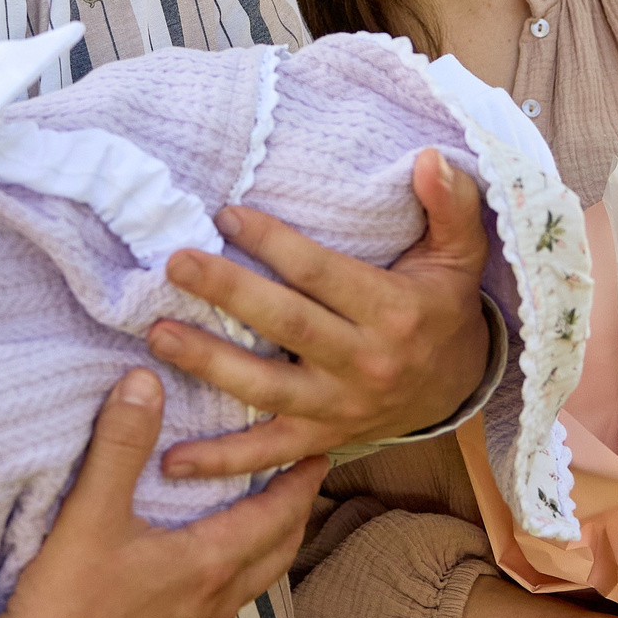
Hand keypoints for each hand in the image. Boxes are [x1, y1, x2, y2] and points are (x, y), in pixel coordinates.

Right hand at [0, 369, 325, 617]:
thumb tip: (146, 380)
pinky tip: (208, 578)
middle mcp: (213, 605)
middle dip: (295, 515)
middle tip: (302, 483)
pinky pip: (221, 614)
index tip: (319, 453)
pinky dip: (233, 583)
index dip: (299, 483)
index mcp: (206, 565)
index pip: (275, 516)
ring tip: (262, 523)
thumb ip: (121, 444)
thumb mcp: (89, 514)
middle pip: (276, 554)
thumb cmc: (63, 606)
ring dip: (266, 551)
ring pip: (251, 587)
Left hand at [150, 149, 490, 478]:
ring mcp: (341, 407)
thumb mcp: (459, 252)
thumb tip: (431, 156)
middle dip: (227, 292)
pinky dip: (221, 461)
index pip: (321, 273)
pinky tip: (169, 460)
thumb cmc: (443, 305)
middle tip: (176, 263)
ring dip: (209, 363)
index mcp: (393, 311)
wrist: (459, 385)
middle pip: (286, 324)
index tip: (225, 215)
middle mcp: (366, 363)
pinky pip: (268, 454)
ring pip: (266, 387)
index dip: (273, 243)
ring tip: (158, 335)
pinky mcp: (323, 439)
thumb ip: (451, 202)